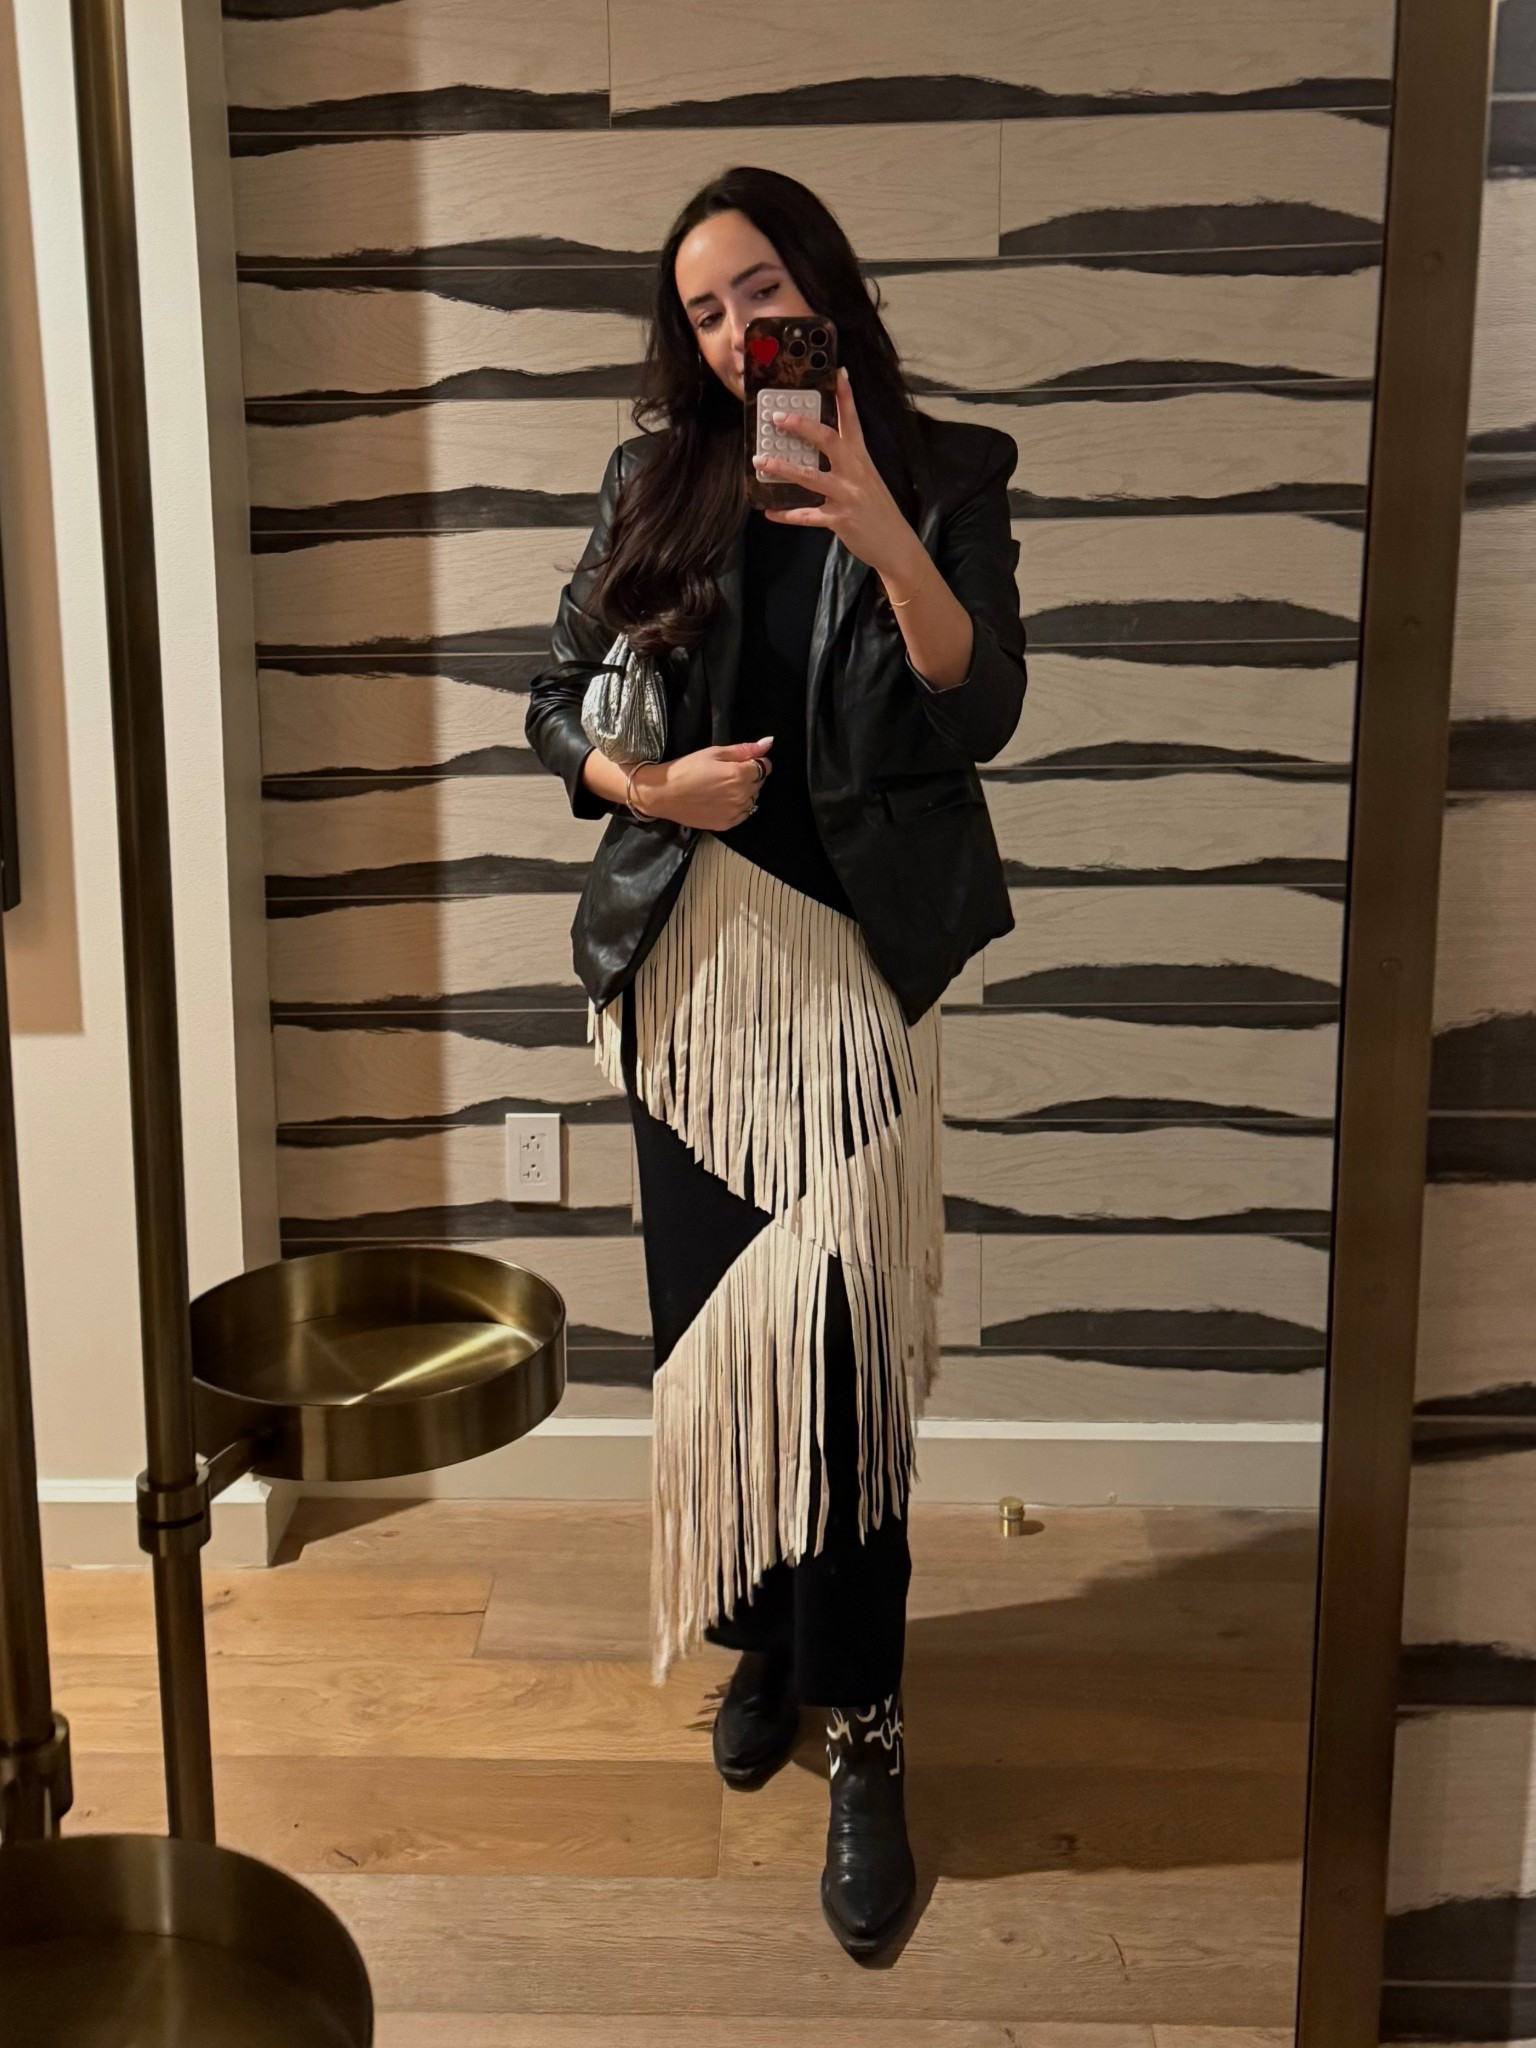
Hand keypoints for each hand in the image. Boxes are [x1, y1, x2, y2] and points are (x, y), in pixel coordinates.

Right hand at [630, 738, 772, 829]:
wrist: (664, 794)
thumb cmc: (686, 769)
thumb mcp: (714, 752)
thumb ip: (744, 749)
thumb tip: (768, 743)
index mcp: (740, 775)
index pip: (764, 767)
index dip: (756, 761)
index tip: (743, 761)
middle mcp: (742, 796)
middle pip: (759, 783)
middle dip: (750, 776)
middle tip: (728, 772)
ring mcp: (735, 812)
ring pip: (752, 799)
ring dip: (744, 792)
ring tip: (723, 787)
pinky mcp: (727, 824)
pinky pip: (743, 814)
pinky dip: (738, 807)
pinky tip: (722, 800)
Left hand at [752, 366, 922, 582]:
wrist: (896, 545)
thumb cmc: (877, 509)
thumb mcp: (868, 479)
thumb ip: (848, 462)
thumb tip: (821, 446)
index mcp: (862, 459)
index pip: (852, 421)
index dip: (845, 396)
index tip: (837, 372)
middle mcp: (855, 472)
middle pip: (827, 440)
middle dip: (801, 426)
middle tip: (777, 417)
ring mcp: (847, 496)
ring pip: (811, 477)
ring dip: (784, 468)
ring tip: (762, 462)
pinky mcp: (839, 520)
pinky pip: (807, 515)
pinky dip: (787, 514)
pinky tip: (769, 512)